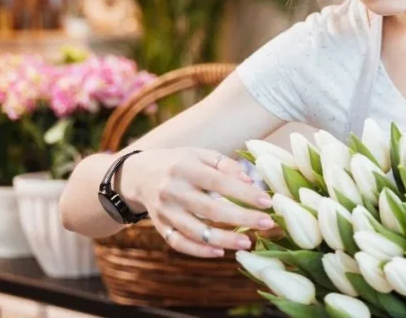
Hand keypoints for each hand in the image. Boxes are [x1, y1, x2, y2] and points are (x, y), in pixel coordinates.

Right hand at [120, 148, 274, 257]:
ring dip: (224, 239)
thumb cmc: (178, 162)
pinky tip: (219, 252)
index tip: (267, 202)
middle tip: (267, 223)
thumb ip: (224, 164)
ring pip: (195, 231)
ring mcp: (164, 211)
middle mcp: (172, 190)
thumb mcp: (199, 154)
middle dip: (241, 218)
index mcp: (184, 168)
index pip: (219, 182)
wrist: (138, 174)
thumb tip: (250, 179)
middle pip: (210, 209)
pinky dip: (199, 251)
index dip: (244, 193)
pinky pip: (179, 243)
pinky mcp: (160, 227)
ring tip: (247, 242)